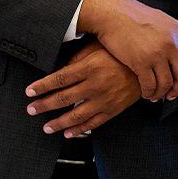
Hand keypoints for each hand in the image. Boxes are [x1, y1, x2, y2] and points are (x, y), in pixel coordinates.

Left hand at [25, 40, 140, 137]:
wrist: (147, 65)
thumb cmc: (121, 52)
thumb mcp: (98, 46)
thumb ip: (80, 57)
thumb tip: (63, 68)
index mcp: (89, 67)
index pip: (59, 79)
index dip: (42, 86)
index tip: (30, 91)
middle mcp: (94, 84)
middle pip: (63, 98)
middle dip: (44, 105)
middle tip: (31, 109)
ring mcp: (104, 99)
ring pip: (75, 115)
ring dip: (57, 122)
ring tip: (46, 126)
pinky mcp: (112, 109)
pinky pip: (93, 123)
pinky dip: (79, 129)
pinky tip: (68, 133)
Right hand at [76, 0, 177, 101]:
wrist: (111, 12)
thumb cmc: (131, 14)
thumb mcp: (159, 18)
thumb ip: (171, 34)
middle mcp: (171, 42)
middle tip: (173, 94)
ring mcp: (156, 53)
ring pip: (167, 83)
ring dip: (162, 93)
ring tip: (155, 95)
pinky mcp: (140, 62)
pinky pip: (150, 85)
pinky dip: (148, 93)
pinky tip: (145, 93)